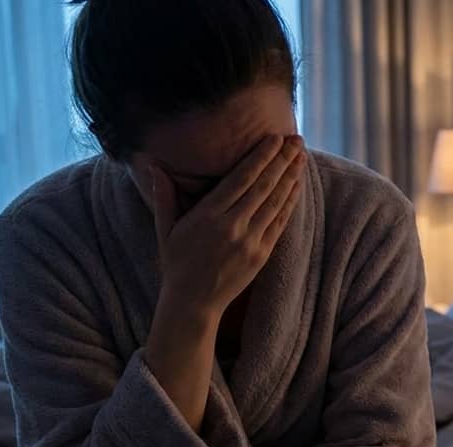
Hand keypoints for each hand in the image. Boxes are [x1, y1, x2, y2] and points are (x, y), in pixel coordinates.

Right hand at [149, 134, 305, 317]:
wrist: (193, 303)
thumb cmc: (176, 264)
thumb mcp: (165, 229)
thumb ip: (164, 196)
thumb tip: (151, 166)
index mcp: (208, 216)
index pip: (241, 178)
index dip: (260, 157)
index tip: (273, 138)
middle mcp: (232, 226)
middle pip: (263, 186)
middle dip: (281, 160)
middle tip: (295, 139)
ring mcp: (250, 241)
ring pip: (275, 202)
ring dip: (290, 177)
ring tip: (301, 156)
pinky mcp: (261, 255)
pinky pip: (279, 223)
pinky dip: (289, 202)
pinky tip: (296, 186)